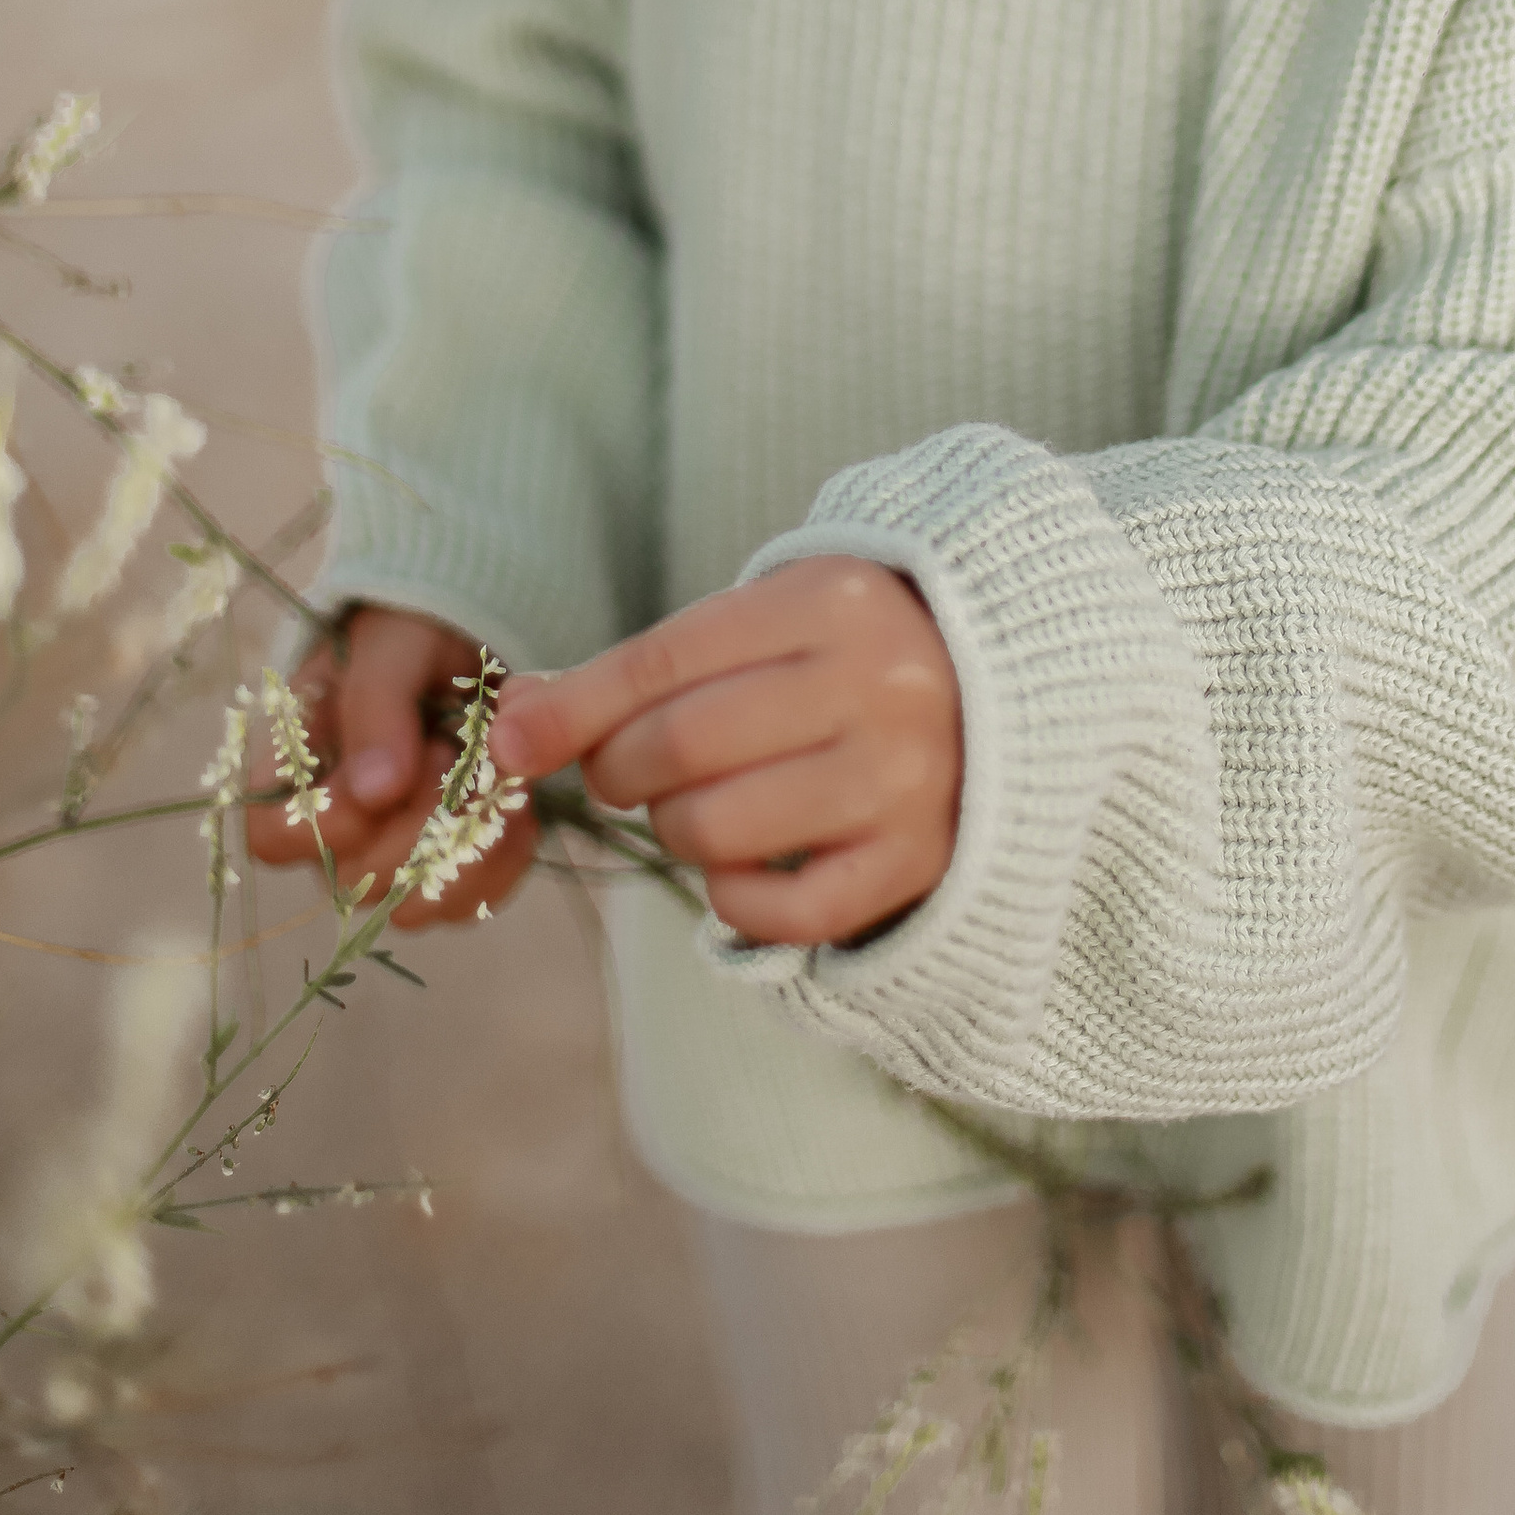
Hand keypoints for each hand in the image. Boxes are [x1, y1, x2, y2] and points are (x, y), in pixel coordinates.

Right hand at [243, 604, 538, 930]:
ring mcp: (390, 863)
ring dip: (461, 843)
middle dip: (416, 822)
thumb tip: (375, 791)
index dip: (330, 819)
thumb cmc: (410, 641)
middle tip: (447, 752)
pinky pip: (473, 900)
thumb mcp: (388, 648)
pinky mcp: (449, 875)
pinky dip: (503, 852)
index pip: (274, 838)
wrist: (472, 646)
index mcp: (294, 774)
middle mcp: (334, 834)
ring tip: (482, 775)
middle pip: (354, 882)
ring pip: (413, 906)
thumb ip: (374, 706)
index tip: (387, 770)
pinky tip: (515, 801)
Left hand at [487, 560, 960, 947]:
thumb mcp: (763, 623)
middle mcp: (878, 688)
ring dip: (675, 829)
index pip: (666, 658)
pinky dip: (733, 898)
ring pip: (717, 829)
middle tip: (626, 770)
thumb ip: (645, 667)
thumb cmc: (844, 653)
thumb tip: (511, 721)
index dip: (573, 707)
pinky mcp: (916, 863)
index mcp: (833, 602)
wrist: (1004, 688)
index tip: (509, 741)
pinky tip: (741, 864)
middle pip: (682, 747)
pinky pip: (782, 911)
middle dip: (619, 770)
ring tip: (698, 805)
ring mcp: (905, 782)